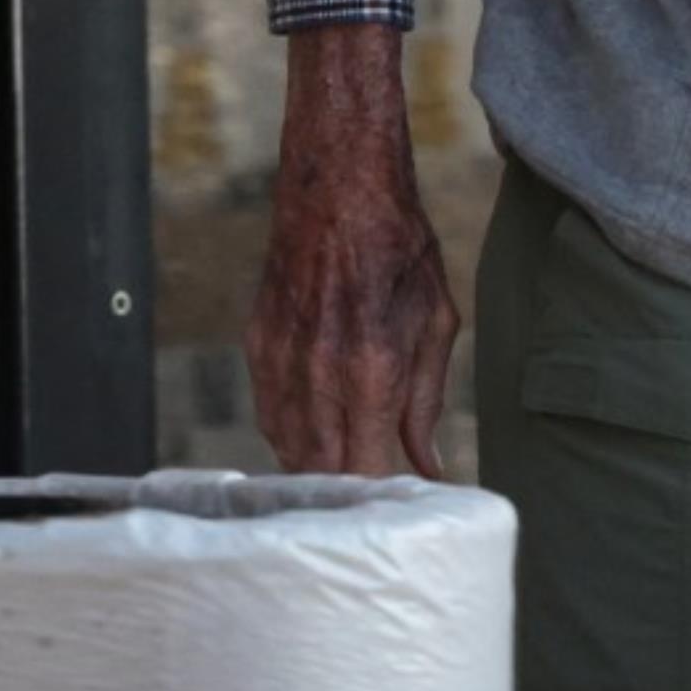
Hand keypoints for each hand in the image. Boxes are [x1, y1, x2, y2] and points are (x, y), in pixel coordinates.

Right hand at [244, 25, 460, 477]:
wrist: (339, 184)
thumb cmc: (399, 247)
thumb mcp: (435, 320)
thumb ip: (426, 401)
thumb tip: (428, 465)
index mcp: (370, 370)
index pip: (363, 471)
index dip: (379, 499)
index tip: (400, 507)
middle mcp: (318, 373)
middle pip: (320, 472)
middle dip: (348, 492)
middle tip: (375, 500)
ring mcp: (279, 360)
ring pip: (287, 449)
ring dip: (317, 466)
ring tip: (350, 468)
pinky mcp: (256, 344)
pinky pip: (269, 413)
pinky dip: (292, 431)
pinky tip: (319, 429)